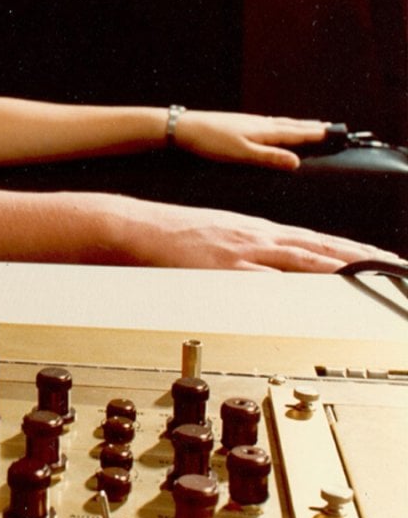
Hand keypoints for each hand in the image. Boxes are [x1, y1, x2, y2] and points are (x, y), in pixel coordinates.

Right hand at [108, 196, 401, 270]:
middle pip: (321, 248)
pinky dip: (290, 286)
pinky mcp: (222, 267)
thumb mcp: (221, 234)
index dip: (355, 251)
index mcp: (258, 230)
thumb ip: (251, 249)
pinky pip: (263, 279)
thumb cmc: (173, 232)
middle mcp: (258, 237)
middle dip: (362, 259)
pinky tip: (312, 293)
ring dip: (340, 268)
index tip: (384, 259)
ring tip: (372, 275)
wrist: (137, 225)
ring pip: (302, 259)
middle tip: (396, 267)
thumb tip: (276, 268)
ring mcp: (242, 252)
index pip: (318, 241)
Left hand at [170, 111, 326, 169]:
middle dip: (309, 127)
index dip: (315, 134)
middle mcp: (259, 123)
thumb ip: (269, 158)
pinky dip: (278, 125)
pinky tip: (273, 127)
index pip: (296, 133)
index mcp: (264, 131)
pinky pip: (266, 123)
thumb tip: (297, 162)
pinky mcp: (237, 123)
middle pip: (290, 125)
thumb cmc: (211, 142)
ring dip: (295, 124)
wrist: (184, 127)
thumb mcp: (242, 154)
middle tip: (329, 127)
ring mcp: (248, 121)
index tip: (334, 133)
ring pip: (278, 123)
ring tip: (307, 125)